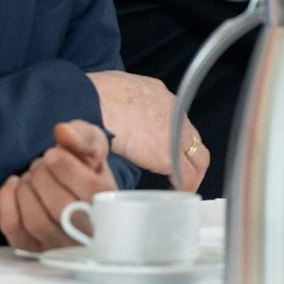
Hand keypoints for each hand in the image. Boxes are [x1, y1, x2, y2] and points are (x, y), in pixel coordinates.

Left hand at [0, 120, 115, 252]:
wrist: (75, 190)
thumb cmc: (86, 168)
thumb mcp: (93, 146)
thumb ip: (83, 136)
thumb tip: (62, 132)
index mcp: (110, 204)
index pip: (89, 192)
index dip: (64, 167)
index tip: (53, 153)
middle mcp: (89, 232)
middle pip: (60, 207)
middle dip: (42, 176)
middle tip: (41, 163)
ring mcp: (61, 245)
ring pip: (36, 221)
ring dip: (25, 189)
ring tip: (30, 175)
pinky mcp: (35, 249)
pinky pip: (14, 230)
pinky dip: (6, 203)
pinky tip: (13, 185)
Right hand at [87, 70, 205, 187]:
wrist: (87, 100)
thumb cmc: (88, 96)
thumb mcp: (112, 90)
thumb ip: (121, 105)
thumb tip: (113, 119)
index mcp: (157, 94)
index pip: (174, 119)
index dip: (172, 138)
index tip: (165, 150)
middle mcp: (172, 109)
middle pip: (190, 137)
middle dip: (185, 156)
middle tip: (177, 174)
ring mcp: (173, 131)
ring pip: (196, 156)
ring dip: (189, 173)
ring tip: (179, 188)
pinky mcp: (167, 154)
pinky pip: (186, 175)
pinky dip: (183, 186)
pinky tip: (175, 194)